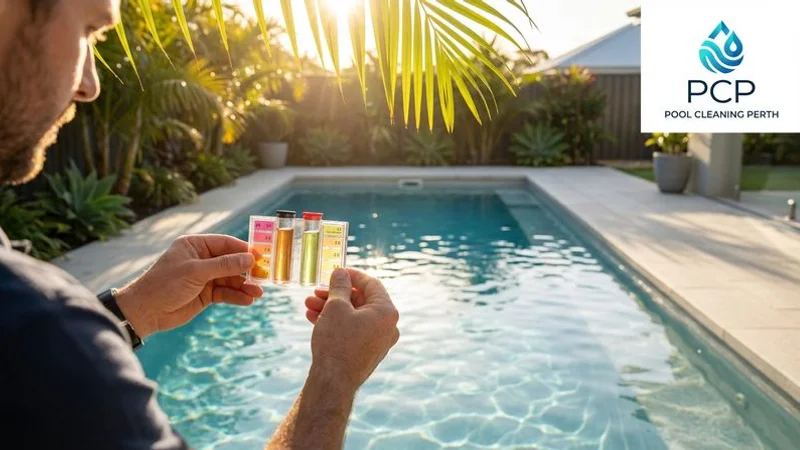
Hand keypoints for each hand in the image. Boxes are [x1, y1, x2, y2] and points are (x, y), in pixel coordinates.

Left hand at [115, 234, 262, 338]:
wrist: (145, 311)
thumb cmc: (165, 284)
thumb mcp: (196, 271)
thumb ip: (224, 265)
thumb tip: (250, 258)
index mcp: (195, 245)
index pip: (225, 244)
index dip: (244, 250)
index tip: (261, 257)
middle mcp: (201, 259)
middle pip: (231, 262)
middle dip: (247, 270)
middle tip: (264, 277)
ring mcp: (204, 277)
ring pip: (231, 279)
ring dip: (244, 286)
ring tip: (258, 293)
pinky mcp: (205, 294)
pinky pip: (225, 293)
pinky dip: (237, 296)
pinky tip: (248, 300)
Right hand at [304, 268, 398, 389]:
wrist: (333, 383)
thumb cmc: (336, 342)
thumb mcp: (336, 307)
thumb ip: (339, 286)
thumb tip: (340, 272)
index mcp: (387, 312)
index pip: (371, 284)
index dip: (352, 275)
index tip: (336, 272)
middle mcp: (388, 326)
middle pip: (360, 301)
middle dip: (335, 295)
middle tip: (315, 291)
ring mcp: (378, 341)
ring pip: (353, 316)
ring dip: (331, 308)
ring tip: (308, 305)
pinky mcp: (367, 352)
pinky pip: (352, 330)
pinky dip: (336, 323)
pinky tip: (313, 318)